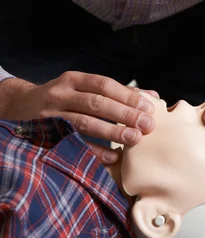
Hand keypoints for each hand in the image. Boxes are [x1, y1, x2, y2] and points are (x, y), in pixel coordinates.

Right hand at [0, 73, 158, 163]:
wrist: (19, 106)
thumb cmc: (63, 98)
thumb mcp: (83, 88)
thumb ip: (116, 93)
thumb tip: (152, 96)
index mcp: (73, 80)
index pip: (104, 85)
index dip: (128, 96)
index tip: (149, 107)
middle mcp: (61, 94)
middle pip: (96, 103)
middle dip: (124, 114)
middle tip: (147, 125)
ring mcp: (51, 116)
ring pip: (84, 123)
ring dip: (111, 132)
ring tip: (134, 139)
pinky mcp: (47, 136)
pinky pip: (73, 145)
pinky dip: (94, 151)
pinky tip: (112, 157)